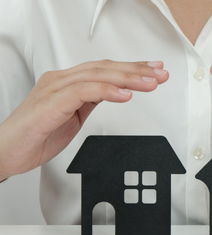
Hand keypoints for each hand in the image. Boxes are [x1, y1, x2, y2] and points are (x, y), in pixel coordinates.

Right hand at [0, 60, 168, 178]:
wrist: (7, 151)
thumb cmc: (36, 135)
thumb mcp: (73, 116)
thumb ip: (90, 101)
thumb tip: (114, 93)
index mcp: (68, 83)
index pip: (105, 69)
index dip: (131, 68)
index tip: (153, 70)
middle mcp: (62, 80)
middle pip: (106, 68)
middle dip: (137, 70)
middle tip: (160, 73)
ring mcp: (56, 89)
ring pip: (98, 76)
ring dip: (128, 79)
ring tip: (150, 83)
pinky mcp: (52, 102)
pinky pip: (84, 92)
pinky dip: (107, 91)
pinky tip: (125, 94)